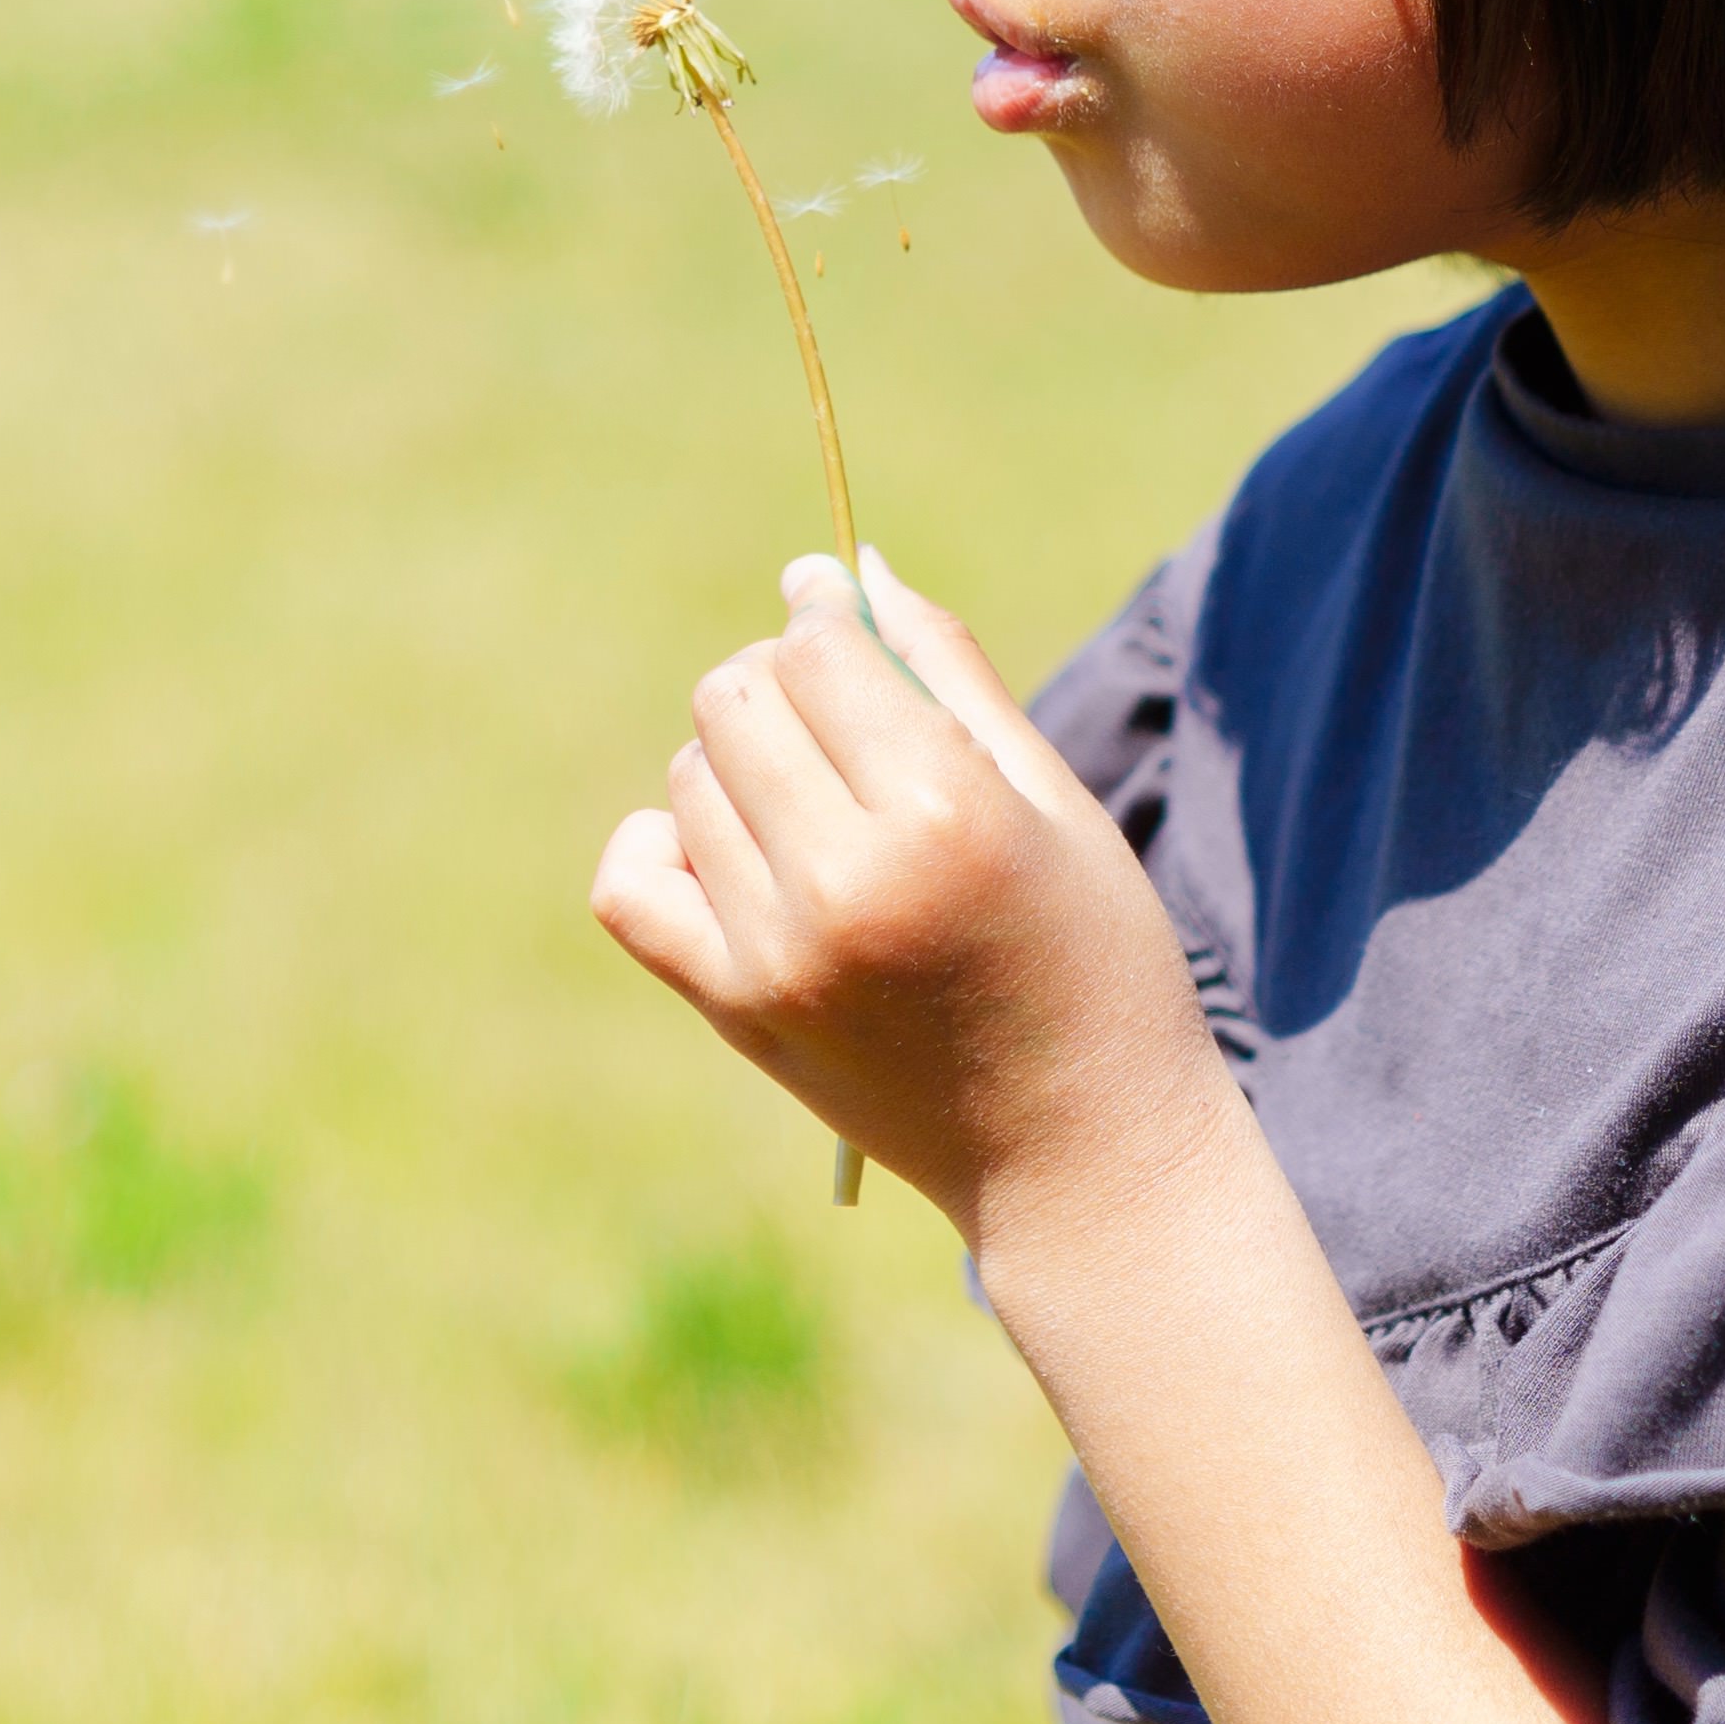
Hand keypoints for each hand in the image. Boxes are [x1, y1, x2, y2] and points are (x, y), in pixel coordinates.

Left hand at [588, 550, 1243, 1240]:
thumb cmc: (1094, 961)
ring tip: (820, 807)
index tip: (832, 607)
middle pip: (736, 700)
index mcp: (943, 814)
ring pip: (690, 779)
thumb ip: (949, 673)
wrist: (1082, 1155)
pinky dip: (664, 845)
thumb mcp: (1057, 803)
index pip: (819, 650)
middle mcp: (845, 880)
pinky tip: (734, 854)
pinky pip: (630, 884)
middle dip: (781, 680)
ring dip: (742, 764)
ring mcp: (778, 954)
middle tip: (841, 715)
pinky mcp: (736, 1012)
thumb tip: (850, 568)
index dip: (821, 612)